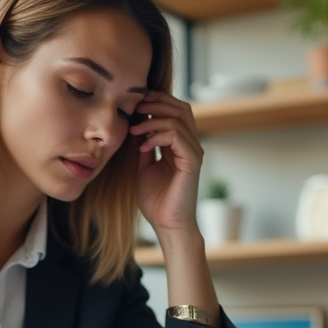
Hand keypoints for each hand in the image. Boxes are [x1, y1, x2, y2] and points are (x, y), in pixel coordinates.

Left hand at [130, 89, 203, 239]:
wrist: (166, 224)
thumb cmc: (157, 200)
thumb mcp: (145, 167)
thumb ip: (145, 146)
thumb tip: (136, 126)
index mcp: (180, 145)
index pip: (175, 111)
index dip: (157, 102)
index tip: (135, 105)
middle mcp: (190, 146)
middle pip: (182, 108)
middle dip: (157, 103)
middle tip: (136, 108)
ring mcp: (193, 152)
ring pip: (178, 119)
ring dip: (152, 120)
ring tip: (134, 129)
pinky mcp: (192, 162)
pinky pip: (177, 136)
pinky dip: (157, 136)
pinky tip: (143, 146)